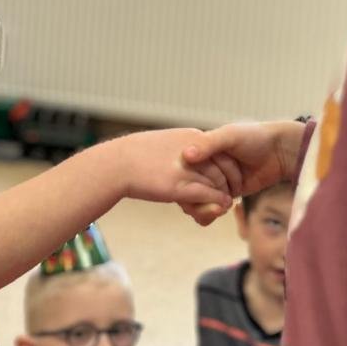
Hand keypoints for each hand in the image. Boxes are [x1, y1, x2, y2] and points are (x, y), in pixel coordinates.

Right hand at [114, 129, 234, 211]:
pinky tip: (220, 208)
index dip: (229, 168)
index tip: (229, 180)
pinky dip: (217, 202)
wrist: (117, 163)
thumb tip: (191, 156)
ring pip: (218, 183)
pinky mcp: (179, 185)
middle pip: (223, 168)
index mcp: (192, 138)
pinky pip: (208, 195)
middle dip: (228, 184)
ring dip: (224, 195)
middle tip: (228, 196)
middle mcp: (194, 150)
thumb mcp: (166, 145)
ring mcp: (187, 168)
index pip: (222, 153)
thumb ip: (183, 149)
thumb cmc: (138, 155)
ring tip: (223, 205)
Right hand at [179, 120, 304, 225]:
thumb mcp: (230, 136)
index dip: (180, 181)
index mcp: (201, 149)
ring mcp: (216, 181)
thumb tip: (186, 156)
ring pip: (199, 199)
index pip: (181, 169)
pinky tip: (217, 212)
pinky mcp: (228, 193)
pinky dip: (212, 212)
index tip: (182, 189)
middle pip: (187, 187)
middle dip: (192, 199)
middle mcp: (205, 166)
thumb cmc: (254, 137)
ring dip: (202, 208)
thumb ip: (209, 144)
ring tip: (214, 209)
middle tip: (197, 204)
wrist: (281, 152)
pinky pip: (213, 206)